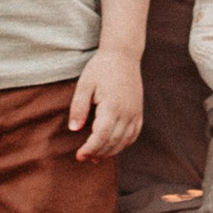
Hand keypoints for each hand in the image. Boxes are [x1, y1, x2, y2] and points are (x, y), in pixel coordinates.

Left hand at [67, 43, 144, 160]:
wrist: (123, 55)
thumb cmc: (101, 68)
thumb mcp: (84, 84)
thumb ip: (79, 107)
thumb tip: (74, 129)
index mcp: (112, 105)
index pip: (101, 136)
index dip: (90, 148)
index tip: (79, 155)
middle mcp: (126, 112)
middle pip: (113, 142)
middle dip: (98, 153)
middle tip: (84, 158)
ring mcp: (135, 113)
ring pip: (124, 141)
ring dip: (110, 152)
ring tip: (96, 156)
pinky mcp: (138, 112)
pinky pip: (134, 134)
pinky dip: (123, 144)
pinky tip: (113, 146)